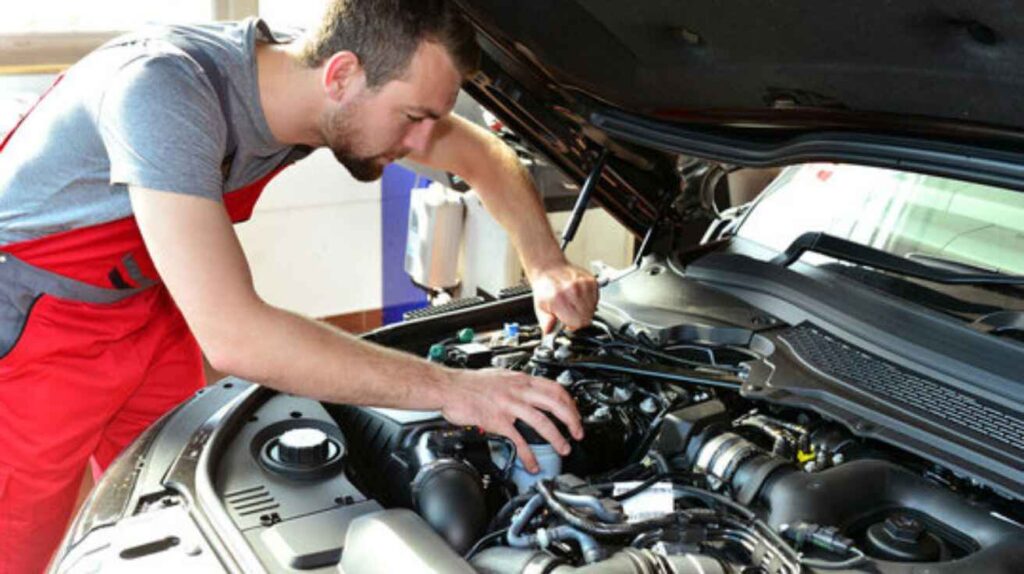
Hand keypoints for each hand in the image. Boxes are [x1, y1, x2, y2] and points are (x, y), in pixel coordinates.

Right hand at [440, 368, 583, 472]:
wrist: (448, 387)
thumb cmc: (469, 383)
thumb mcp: (499, 377)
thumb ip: (516, 385)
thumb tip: (529, 391)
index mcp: (520, 380)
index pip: (555, 388)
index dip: (570, 403)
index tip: (575, 414)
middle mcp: (518, 390)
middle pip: (555, 404)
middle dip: (572, 420)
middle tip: (579, 433)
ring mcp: (509, 405)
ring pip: (542, 422)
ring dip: (557, 438)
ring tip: (564, 449)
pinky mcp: (497, 420)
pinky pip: (518, 440)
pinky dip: (529, 455)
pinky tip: (533, 463)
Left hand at [530, 262, 598, 332]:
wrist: (550, 269)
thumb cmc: (546, 288)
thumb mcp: (540, 308)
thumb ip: (546, 323)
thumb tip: (550, 332)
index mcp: (560, 299)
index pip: (578, 323)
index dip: (572, 325)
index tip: (566, 322)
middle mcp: (574, 290)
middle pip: (587, 318)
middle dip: (578, 319)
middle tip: (569, 313)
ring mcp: (584, 284)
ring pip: (593, 309)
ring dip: (585, 310)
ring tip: (573, 304)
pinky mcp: (592, 281)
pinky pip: (596, 299)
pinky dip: (589, 302)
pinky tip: (579, 297)